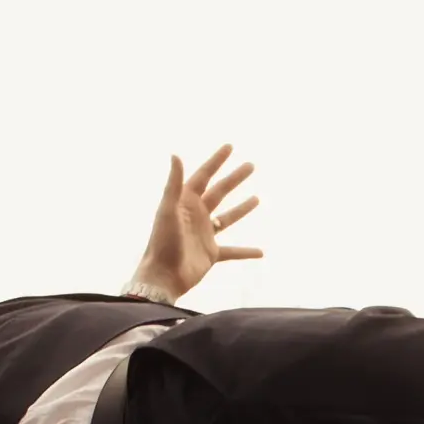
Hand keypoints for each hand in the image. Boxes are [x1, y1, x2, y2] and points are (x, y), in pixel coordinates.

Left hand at [130, 146, 263, 301]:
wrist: (163, 277)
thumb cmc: (162, 243)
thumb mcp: (167, 210)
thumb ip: (173, 184)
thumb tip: (175, 154)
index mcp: (185, 202)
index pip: (204, 176)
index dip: (216, 161)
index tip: (230, 147)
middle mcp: (196, 216)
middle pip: (219, 192)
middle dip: (234, 179)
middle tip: (251, 166)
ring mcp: (205, 234)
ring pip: (228, 218)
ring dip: (242, 208)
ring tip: (257, 198)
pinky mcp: (211, 253)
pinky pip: (233, 251)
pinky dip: (246, 252)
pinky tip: (261, 252)